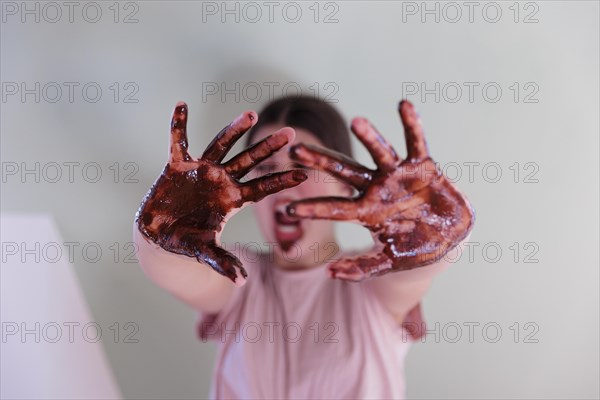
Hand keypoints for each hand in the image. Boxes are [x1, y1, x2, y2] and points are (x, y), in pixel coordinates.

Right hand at [135, 102, 306, 284]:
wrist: (158, 235)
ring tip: (252, 115)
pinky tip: (182, 105)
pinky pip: (178, 141)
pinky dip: (178, 125)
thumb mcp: (204, 252)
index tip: (304, 173)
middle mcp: (220, 180)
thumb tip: (241, 282)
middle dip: (268, 148)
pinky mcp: (176, 165)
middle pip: (249, 161)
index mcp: (232, 199)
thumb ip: (222, 263)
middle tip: (291, 134)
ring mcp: (200, 171)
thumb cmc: (185, 243)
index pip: (262, 188)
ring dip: (234, 130)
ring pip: (220, 145)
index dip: (281, 181)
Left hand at [287, 100, 474, 280]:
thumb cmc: (413, 249)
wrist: (449, 238)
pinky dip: (412, 124)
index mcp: (366, 211)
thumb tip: (328, 273)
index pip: (334, 208)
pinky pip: (417, 142)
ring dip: (370, 138)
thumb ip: (360, 268)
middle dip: (320, 161)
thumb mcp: (386, 262)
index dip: (314, 209)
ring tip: (356, 122)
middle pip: (344, 170)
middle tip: (294, 151)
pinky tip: (403, 105)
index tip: (289, 210)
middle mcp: (377, 188)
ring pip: (380, 153)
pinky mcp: (423, 165)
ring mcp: (398, 175)